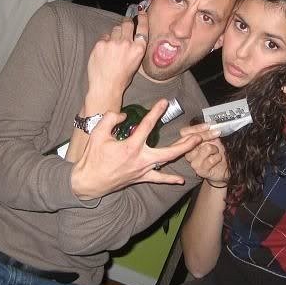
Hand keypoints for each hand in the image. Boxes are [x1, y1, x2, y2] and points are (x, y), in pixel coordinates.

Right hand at [71, 99, 202, 199]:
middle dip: (185, 143)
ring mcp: (142, 170)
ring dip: (182, 154)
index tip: (164, 102)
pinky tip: (180, 181)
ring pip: (167, 162)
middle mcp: (141, 159)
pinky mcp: (140, 178)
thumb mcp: (97, 133)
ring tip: (195, 146)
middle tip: (197, 135)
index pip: (148, 125)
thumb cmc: (92, 158)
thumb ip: (111, 119)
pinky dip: (169, 179)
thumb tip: (124, 115)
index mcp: (131, 146)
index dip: (156, 112)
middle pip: (169, 151)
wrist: (88, 182)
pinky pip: (157, 179)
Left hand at [86, 11, 148, 100]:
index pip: (143, 28)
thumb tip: (132, 38)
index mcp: (138, 49)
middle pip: (127, 24)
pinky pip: (104, 37)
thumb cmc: (121, 79)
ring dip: (115, 34)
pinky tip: (105, 52)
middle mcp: (127, 43)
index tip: (141, 12)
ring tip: (113, 46)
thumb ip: (135, 49)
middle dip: (126, 22)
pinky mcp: (101, 44)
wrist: (106, 86)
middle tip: (125, 23)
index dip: (142, 18)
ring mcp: (113, 43)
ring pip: (115, 29)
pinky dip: (105, 42)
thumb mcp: (135, 64)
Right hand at [180, 124, 228, 185]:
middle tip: (217, 133)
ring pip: (206, 148)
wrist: (225, 168)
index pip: (184, 132)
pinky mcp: (200, 170)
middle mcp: (188, 153)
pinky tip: (218, 160)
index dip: (196, 128)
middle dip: (208, 135)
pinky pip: (211, 159)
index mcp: (189, 143)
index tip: (208, 125)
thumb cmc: (219, 152)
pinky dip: (218, 158)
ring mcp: (193, 162)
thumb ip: (207, 132)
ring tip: (216, 152)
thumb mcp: (213, 138)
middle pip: (193, 139)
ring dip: (215, 149)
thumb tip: (208, 125)